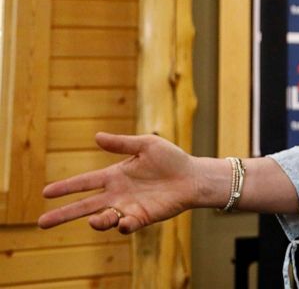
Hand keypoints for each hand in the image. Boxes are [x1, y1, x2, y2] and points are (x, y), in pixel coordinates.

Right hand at [37, 132, 198, 233]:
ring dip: (96, 222)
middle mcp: (116, 194)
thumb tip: (96, 137)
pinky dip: (122, 225)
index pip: (84, 182)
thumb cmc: (171, 159)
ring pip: (103, 218)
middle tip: (42, 223)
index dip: (65, 187)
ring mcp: (128, 207)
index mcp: (114, 175)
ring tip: (94, 221)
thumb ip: (121, 144)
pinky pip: (127, 225)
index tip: (45, 192)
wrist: (192, 176)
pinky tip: (123, 222)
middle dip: (63, 214)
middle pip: (84, 206)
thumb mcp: (146, 145)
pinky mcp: (142, 217)